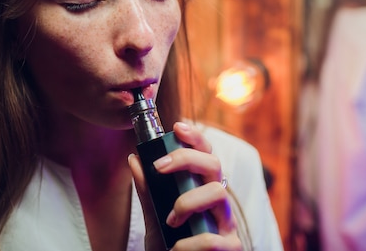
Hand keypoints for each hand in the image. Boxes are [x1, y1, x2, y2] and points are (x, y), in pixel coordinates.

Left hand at [128, 121, 241, 250]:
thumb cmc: (169, 245)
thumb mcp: (153, 218)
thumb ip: (147, 192)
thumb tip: (134, 159)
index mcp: (201, 190)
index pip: (205, 155)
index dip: (195, 137)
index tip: (177, 127)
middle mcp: (217, 202)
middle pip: (214, 164)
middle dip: (186, 159)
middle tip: (159, 168)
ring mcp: (226, 223)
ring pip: (218, 192)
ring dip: (188, 202)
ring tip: (170, 221)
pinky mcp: (231, 247)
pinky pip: (215, 239)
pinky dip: (190, 244)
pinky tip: (176, 249)